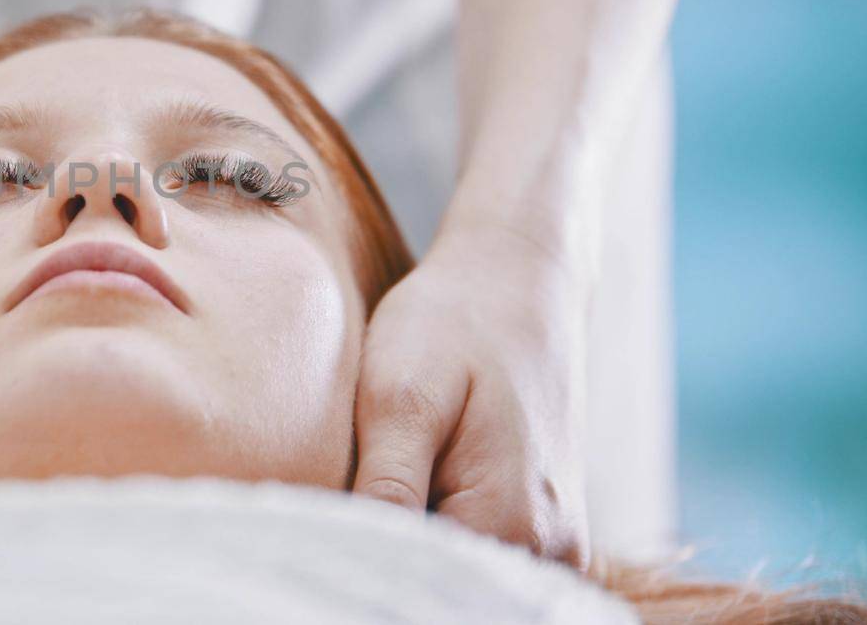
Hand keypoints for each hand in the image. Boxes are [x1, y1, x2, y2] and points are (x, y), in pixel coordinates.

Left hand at [351, 223, 589, 568]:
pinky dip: (438, 539)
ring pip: (459, 576)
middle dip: (382, 562)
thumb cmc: (452, 322)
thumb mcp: (399, 396)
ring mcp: (555, 543)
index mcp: (511, 522)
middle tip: (337, 498)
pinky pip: (483, 558)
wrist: (517, 279)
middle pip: (440, 587)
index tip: (311, 526)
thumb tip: (351, 562)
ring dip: (408, 552)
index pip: (414, 582)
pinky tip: (405, 494)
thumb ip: (384, 487)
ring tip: (372, 490)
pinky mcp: (547, 529)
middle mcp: (549, 549)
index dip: (357, 562)